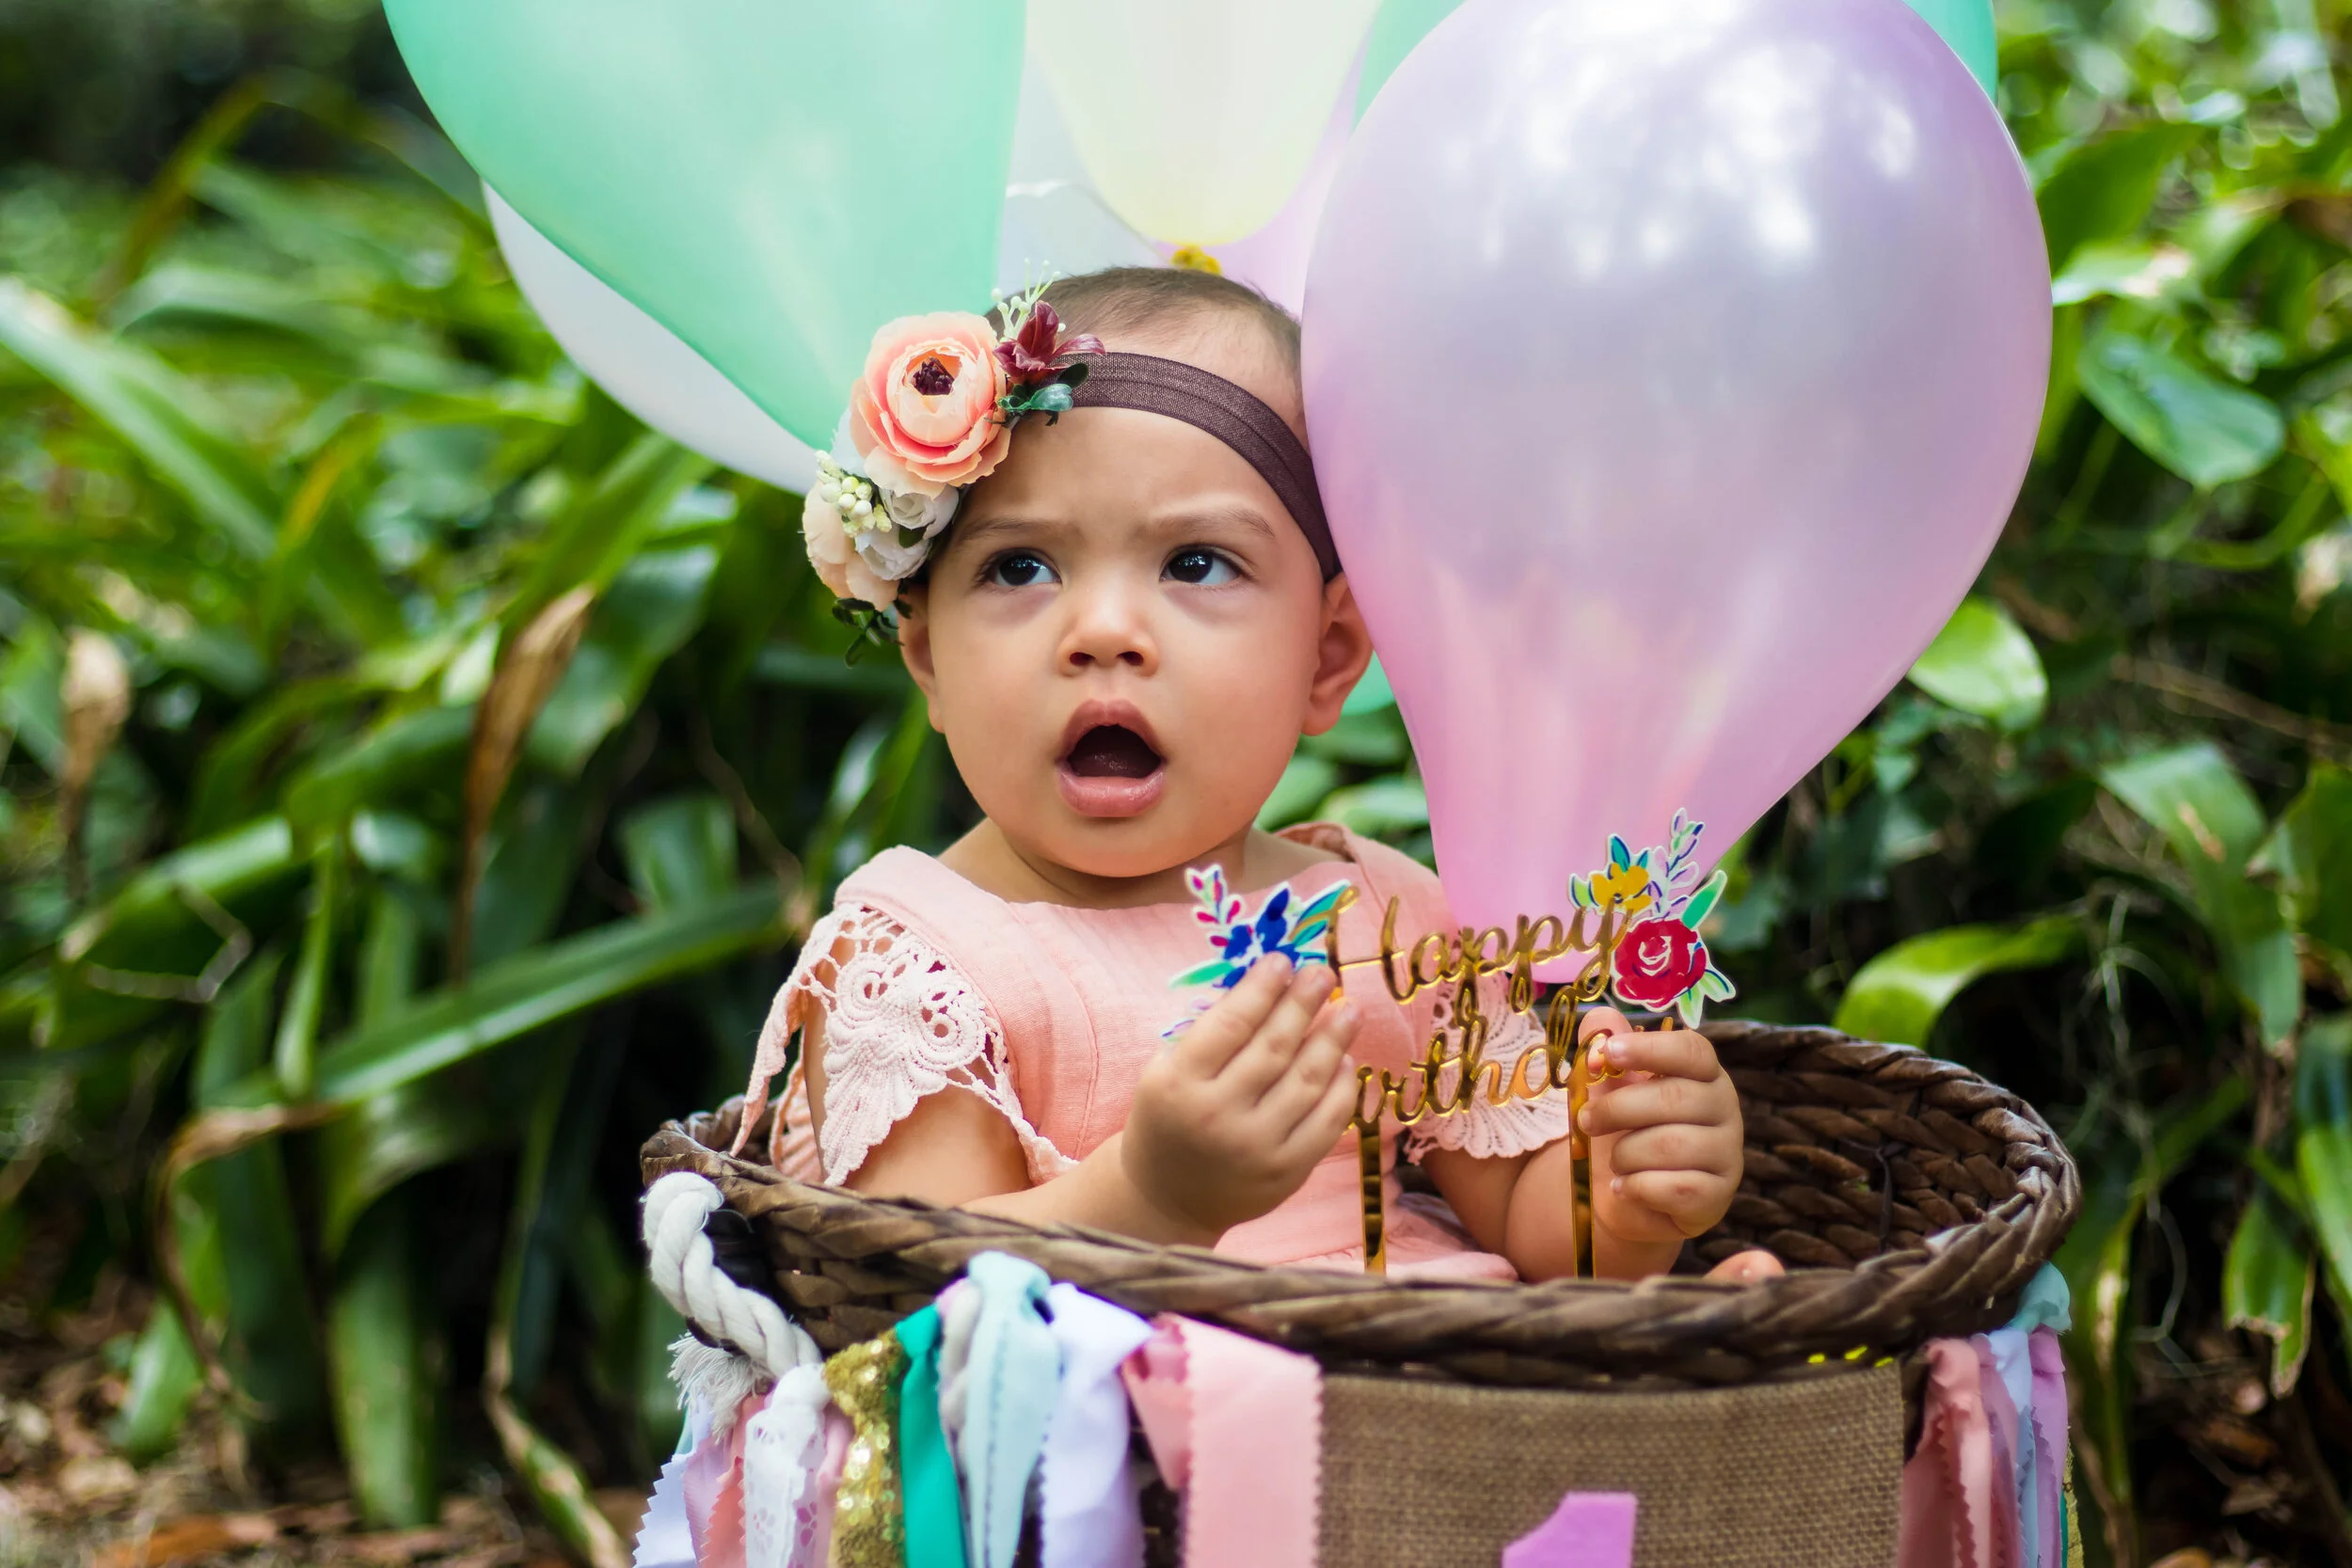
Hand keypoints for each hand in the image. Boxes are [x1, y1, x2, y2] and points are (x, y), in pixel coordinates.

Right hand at [1123, 955, 1361, 1243]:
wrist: (1166, 1198)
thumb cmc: (1168, 1118)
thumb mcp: (1167, 1070)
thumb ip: (1210, 1031)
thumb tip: (1269, 985)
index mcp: (1179, 1084)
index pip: (1231, 1024)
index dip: (1261, 988)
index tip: (1283, 961)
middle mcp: (1217, 1116)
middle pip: (1274, 1048)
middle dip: (1303, 1004)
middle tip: (1323, 974)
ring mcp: (1255, 1148)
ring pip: (1306, 1082)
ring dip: (1333, 1040)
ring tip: (1349, 1010)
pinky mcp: (1286, 1173)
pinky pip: (1326, 1123)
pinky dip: (1341, 1088)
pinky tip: (1345, 1061)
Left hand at [1577, 1008, 1743, 1248]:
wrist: (1626, 1196)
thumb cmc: (1622, 1131)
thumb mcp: (1606, 1087)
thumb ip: (1602, 1048)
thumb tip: (1600, 1022)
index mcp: (1703, 1074)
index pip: (1692, 1051)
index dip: (1650, 1049)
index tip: (1608, 1053)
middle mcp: (1725, 1110)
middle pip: (1675, 1098)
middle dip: (1617, 1108)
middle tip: (1585, 1121)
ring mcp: (1726, 1155)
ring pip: (1672, 1146)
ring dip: (1625, 1153)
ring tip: (1613, 1160)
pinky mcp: (1716, 1197)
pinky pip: (1674, 1188)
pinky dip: (1636, 1187)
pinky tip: (1622, 1186)